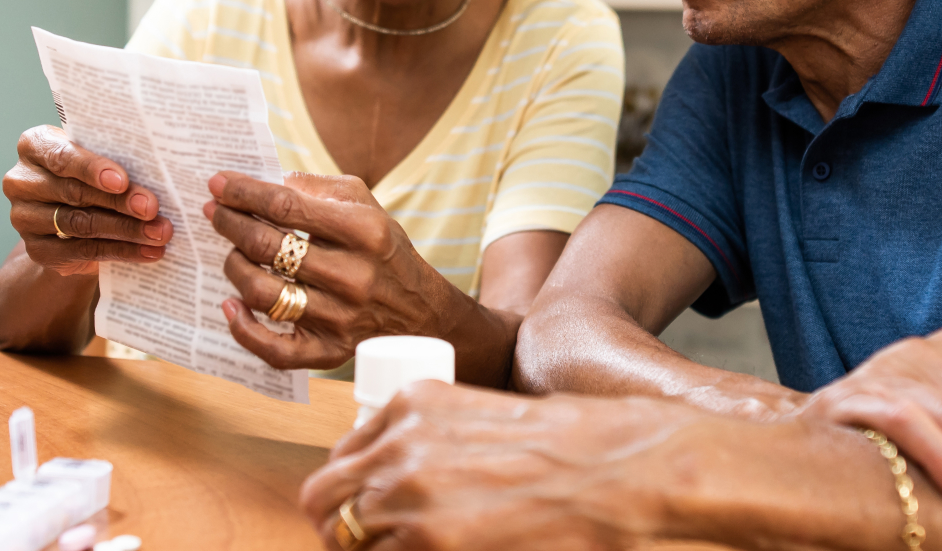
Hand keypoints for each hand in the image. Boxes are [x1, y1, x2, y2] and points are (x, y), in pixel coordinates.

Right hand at [2, 125, 171, 275]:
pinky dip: (121, 251)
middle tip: (152, 208)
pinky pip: (83, 251)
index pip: (61, 156)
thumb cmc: (90, 177)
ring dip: (126, 230)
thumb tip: (159, 177)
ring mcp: (24, 218)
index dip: (92, 169)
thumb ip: (114, 162)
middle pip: (75, 192)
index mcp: (35, 146)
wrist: (69, 224)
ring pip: (81, 224)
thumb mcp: (96, 162)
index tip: (122, 181)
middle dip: (119, 201)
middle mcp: (22, 181)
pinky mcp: (37, 250)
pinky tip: (148, 251)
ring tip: (159, 233)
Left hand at [205, 171, 474, 370]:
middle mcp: (353, 275)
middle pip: (267, 246)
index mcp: (364, 231)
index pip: (286, 206)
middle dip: (230, 223)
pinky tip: (230, 306)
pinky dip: (243, 329)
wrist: (422, 311)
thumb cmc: (384, 251)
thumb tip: (269, 182)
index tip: (218, 183)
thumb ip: (319, 188)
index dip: (244, 193)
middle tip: (214, 213)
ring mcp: (340, 318)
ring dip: (234, 267)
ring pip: (262, 293)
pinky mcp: (330, 351)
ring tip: (231, 253)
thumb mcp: (367, 205)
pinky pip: (275, 349)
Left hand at [299, 381, 687, 550]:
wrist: (618, 470)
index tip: (369, 512)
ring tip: (417, 547)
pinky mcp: (429, 543)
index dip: (351, 492)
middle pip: (323, 501)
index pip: (341, 457)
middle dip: (339, 527)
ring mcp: (408, 496)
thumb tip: (401, 486)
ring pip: (343, 539)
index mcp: (412, 404)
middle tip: (372, 545)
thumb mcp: (486, 418)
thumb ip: (435, 441)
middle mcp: (398, 445)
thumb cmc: (573, 447)